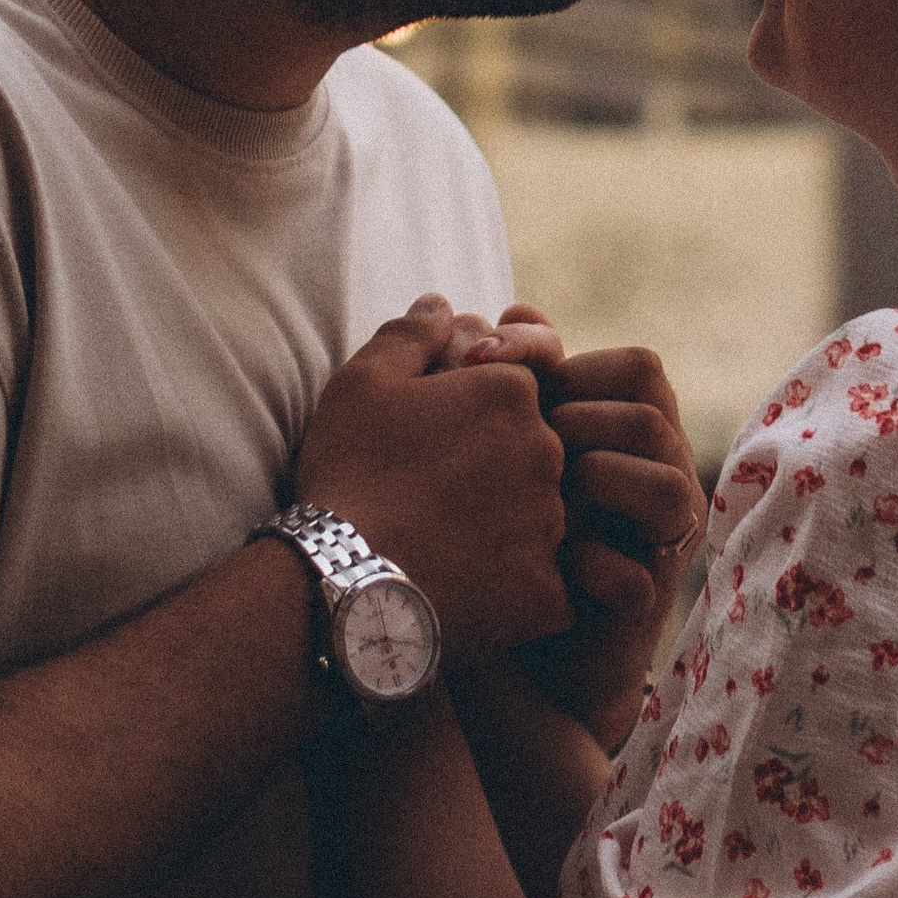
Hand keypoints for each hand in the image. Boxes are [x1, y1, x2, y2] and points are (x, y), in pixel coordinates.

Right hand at [295, 297, 568, 663]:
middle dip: (494, 471)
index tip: (434, 444)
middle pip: (535, 453)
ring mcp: (554, 525)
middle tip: (434, 498)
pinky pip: (547, 585)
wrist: (343, 578)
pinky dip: (513, 589)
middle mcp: (547, 453)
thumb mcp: (362, 382)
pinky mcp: (550, 592)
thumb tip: (444, 305)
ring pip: (543, 519)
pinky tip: (465, 590)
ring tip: (443, 547)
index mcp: (511, 394)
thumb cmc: (350, 471)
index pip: (514, 394)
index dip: (472, 417)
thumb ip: (411, 335)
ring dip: (506, 529)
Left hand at [537, 340, 702, 741]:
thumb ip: (512, 382)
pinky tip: (539, 565)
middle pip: (652, 414)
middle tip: (522, 448)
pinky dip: (583, 566)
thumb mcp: (502, 447)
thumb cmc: (503, 532)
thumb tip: (513, 311)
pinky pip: (634, 576)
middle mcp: (663, 478)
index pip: (640, 365)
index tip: (490, 365)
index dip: (570, 357)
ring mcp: (662, 543)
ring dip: (594, 483)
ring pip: (667, 485)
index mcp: (633, 432)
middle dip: (578, 422)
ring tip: (540, 500)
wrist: (510, 646)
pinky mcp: (645, 606)